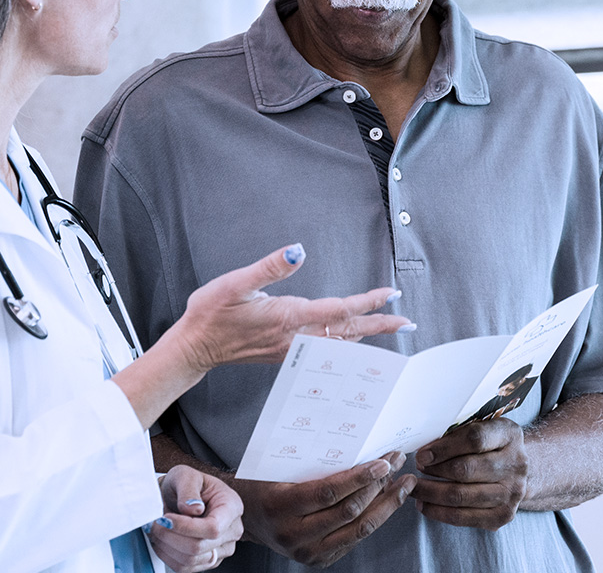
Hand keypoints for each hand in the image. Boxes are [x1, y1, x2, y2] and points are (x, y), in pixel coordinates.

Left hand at [146, 466, 242, 571]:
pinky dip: (168, 556)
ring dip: (167, 547)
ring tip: (157, 530)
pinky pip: (185, 568)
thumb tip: (193, 509)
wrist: (184, 494)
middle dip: (170, 536)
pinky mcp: (208, 560)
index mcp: (231, 507)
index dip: (186, 527)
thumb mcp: (186, 475)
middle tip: (154, 523)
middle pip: (199, 547)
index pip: (213, 528)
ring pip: (191, 560)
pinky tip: (162, 541)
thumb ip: (188, 489)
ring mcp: (221, 549)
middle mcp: (232, 531)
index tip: (166, 518)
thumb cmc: (188, 483)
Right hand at [176, 244, 412, 371]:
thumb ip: (270, 266)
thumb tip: (299, 250)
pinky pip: (326, 350)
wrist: (194, 347)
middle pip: (347, 331)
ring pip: (339, 343)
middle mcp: (295, 336)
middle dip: (379, 325)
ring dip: (366, 335)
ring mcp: (291, 348)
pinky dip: (346, 343)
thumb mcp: (235, 282)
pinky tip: (352, 341)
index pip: (338, 309)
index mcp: (288, 316)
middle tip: (407, 321)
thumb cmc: (211, 313)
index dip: (367, 301)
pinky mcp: (284, 353)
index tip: (390, 294)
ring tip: (389, 329)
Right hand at [232, 452, 415, 566]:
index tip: (383, 462)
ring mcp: (309, 553)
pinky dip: (375, 518)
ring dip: (386, 505)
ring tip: (404, 483)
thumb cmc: (263, 484)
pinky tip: (387, 500)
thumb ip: (310, 463)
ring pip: (360, 530)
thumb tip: (356, 444)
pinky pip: (355, 539)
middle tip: (397, 463)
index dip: (359, 478)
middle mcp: (296, 535)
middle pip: (350, 512)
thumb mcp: (278, 469)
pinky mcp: (320, 560)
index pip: (329, 493)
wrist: (245, 518)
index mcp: (282, 507)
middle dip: (379, 486)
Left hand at [411, 418, 528, 529]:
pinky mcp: (504, 515)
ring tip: (414, 488)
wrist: (517, 469)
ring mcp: (512, 492)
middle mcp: (515, 464)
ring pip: (462, 496)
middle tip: (415, 470)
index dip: (444, 448)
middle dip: (434, 471)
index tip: (422, 454)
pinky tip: (425, 505)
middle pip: (466, 470)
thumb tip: (424, 449)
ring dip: (431, 493)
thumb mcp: (481, 427)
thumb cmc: (491, 445)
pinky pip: (464, 518)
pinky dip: (439, 512)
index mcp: (509, 435)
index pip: (474, 439)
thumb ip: (457, 433)